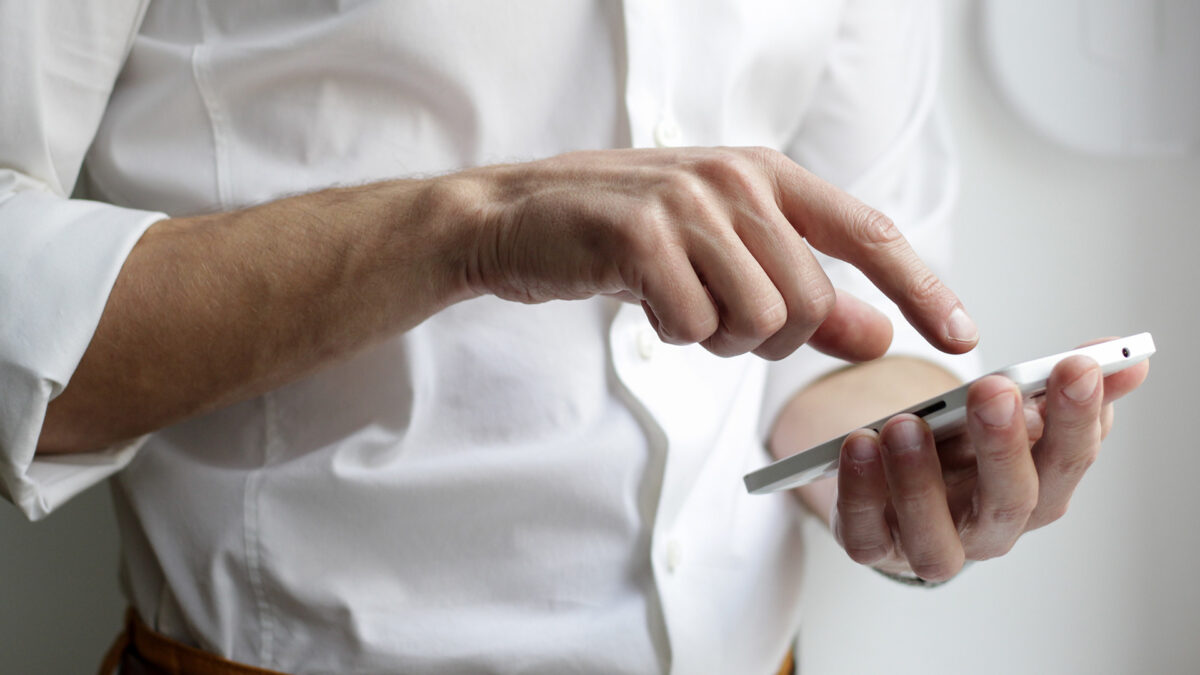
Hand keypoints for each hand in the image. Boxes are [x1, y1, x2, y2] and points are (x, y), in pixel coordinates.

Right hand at [455, 147, 977, 360]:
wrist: (518, 217)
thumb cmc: (625, 236)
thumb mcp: (723, 255)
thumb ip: (804, 293)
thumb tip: (877, 335)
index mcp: (767, 175)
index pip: (868, 234)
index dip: (921, 288)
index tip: (961, 336)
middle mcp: (736, 179)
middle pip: (808, 301)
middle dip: (769, 337)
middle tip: (716, 318)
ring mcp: (688, 203)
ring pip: (757, 319)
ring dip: (717, 337)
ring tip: (677, 303)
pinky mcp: (640, 236)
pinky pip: (694, 326)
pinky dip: (673, 334)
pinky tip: (643, 301)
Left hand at [830, 343, 1149, 580]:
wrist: (896, 481)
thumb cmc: (962, 447)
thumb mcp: (1009, 411)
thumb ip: (1059, 386)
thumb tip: (1125, 357)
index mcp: (1036, 491)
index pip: (1069, 461)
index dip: (1077, 417)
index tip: (1077, 366)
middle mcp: (990, 529)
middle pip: (1010, 502)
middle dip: (1004, 445)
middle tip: (994, 390)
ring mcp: (930, 544)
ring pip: (935, 536)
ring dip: (920, 480)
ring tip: (906, 424)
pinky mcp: (873, 546)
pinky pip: (865, 534)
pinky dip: (859, 493)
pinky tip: (857, 445)